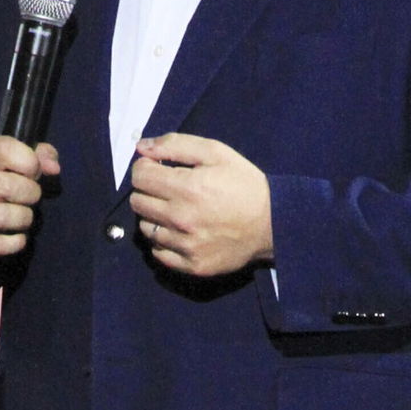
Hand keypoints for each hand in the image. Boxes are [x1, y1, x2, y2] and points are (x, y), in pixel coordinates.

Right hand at [0, 135, 59, 261]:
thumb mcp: (16, 161)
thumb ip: (40, 156)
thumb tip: (53, 168)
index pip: (5, 150)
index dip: (30, 164)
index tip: (34, 173)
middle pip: (7, 187)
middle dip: (31, 195)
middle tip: (30, 199)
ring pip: (1, 217)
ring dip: (23, 220)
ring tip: (23, 218)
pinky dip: (13, 244)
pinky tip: (16, 239)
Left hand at [130, 133, 272, 277]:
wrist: (273, 224)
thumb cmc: (245, 184)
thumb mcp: (216, 153)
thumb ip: (175, 144)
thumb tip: (141, 146)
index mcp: (187, 188)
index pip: (139, 176)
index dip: (146, 167)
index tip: (158, 168)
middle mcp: (182, 219)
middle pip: (137, 202)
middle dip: (149, 190)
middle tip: (168, 188)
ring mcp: (186, 246)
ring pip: (145, 228)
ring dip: (155, 216)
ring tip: (177, 210)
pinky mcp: (192, 265)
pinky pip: (158, 252)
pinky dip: (164, 240)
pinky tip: (181, 231)